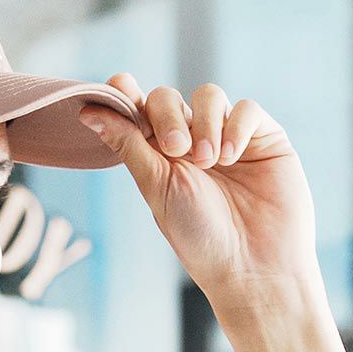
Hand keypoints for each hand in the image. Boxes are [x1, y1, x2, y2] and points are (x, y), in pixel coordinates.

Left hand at [77, 73, 322, 313]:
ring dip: (204, 123)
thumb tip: (88, 111)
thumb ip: (130, 146)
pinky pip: (246, 108)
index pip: (138, 113)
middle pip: (168, 99)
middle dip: (167, 115)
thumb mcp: (158, 189)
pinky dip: (235, 126)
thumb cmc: (200, 237)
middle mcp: (191, 143)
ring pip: (208, 95)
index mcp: (158, 159)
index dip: (125, 95)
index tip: (117, 86)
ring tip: (209, 162)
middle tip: (175, 149)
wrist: (252, 265)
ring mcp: (227, 137)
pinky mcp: (264, 137)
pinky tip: (230, 157)